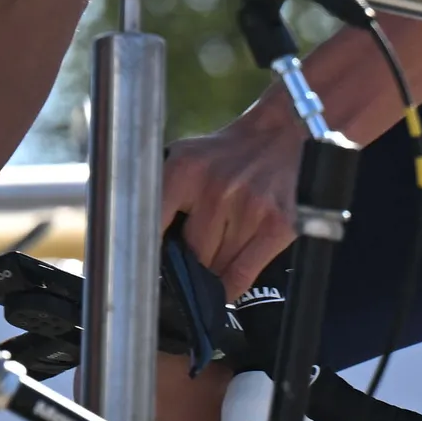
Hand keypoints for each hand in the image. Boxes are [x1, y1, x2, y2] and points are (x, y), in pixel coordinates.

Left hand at [162, 101, 311, 291]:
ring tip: (215, 254)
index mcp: (185, 172)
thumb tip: (138, 239)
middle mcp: (216, 190)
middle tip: (192, 255)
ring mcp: (249, 209)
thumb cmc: (227, 153)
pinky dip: (229, 287)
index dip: (145, 256)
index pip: (152, 231)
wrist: (283, 133)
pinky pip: (241, 275)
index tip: (145, 270)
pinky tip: (224, 287)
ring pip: (214, 269)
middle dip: (188, 261)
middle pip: (189, 256)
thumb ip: (160, 194)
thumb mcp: (184, 158)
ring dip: (212, 270)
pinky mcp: (277, 226)